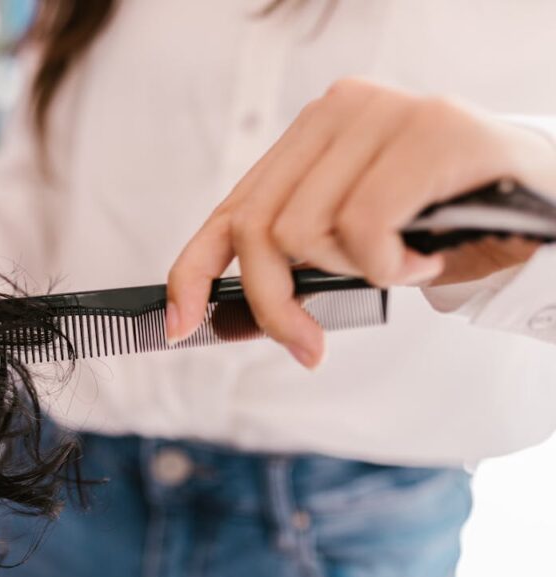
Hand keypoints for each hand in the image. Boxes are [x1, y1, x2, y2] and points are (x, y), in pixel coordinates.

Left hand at [166, 78, 555, 367]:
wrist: (545, 205)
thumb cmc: (449, 227)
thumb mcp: (357, 244)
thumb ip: (297, 260)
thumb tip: (224, 314)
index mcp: (313, 133)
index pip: (231, 208)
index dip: (193, 271)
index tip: (178, 326)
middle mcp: (340, 110)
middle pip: (259, 228)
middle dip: (275, 304)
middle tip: (310, 346)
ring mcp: (387, 113)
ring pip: (307, 232)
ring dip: (359, 274)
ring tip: (406, 261)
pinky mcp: (433, 132)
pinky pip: (365, 229)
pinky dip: (393, 266)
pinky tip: (427, 256)